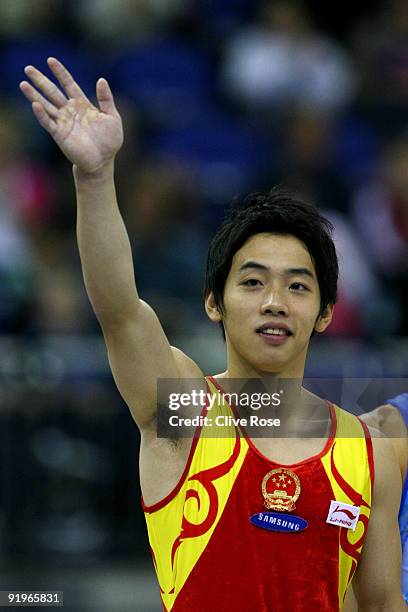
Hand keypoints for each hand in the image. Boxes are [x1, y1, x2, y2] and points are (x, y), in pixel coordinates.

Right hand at [20, 57, 123, 173]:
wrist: (103, 161)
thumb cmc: (109, 141)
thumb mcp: (112, 117)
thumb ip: (106, 99)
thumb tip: (101, 80)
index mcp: (82, 104)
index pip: (69, 84)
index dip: (60, 73)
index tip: (51, 60)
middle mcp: (70, 111)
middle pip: (52, 92)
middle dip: (41, 80)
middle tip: (28, 68)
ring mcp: (63, 122)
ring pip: (46, 105)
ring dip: (34, 95)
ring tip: (23, 84)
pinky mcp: (60, 134)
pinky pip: (48, 122)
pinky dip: (41, 114)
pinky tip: (35, 104)